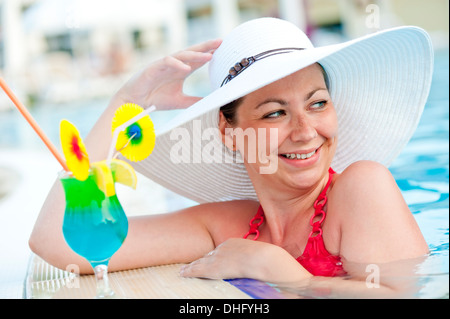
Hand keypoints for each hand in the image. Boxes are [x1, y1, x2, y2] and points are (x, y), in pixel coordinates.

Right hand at [112, 39, 221, 109]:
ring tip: (209, 56)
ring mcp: (164, 64)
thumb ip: (194, 101)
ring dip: (196, 55)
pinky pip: (167, 62)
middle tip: (221, 42)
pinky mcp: (154, 67)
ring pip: (182, 55)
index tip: (224, 51)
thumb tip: (210, 104)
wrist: (135, 102)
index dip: (210, 54)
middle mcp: (174, 65)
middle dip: (207, 47)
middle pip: (193, 53)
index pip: (198, 60)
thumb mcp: (180, 102)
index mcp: (181, 71)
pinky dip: (177, 64)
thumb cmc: (156, 99)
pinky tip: (186, 68)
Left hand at [179, 238, 311, 282]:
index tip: (209, 259)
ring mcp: (218, 257)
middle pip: (210, 254)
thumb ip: (258, 259)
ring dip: (193, 266)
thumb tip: (261, 266)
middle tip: (192, 263)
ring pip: (202, 262)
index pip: (221, 250)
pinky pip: (199, 269)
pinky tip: (182, 273)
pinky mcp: (214, 268)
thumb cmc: (272, 260)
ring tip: (183, 270)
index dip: (214, 256)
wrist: (266, 260)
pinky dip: (190, 271)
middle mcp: (225, 248)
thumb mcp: (265, 255)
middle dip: (202, 259)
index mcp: (236, 242)